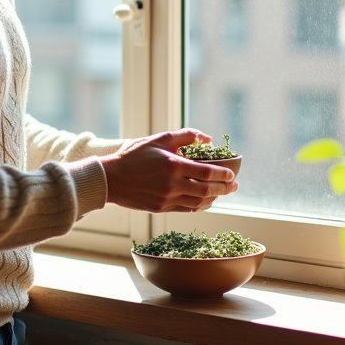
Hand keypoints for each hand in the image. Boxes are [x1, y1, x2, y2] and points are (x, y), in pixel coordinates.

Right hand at [100, 129, 237, 212]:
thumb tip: (206, 139)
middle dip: (224, 188)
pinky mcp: (161, 208)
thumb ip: (185, 136)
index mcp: (173, 165)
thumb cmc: (134, 156)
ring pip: (198, 202)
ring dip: (213, 198)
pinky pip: (186, 209)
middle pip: (207, 190)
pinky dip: (199, 205)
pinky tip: (205, 200)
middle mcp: (172, 184)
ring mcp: (167, 199)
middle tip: (234, 186)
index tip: (232, 174)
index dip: (223, 174)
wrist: (111, 178)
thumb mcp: (159, 139)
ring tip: (221, 193)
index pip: (206, 172)